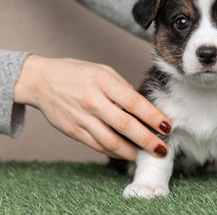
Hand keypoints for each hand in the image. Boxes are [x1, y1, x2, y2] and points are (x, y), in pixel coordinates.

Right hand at [14, 55, 171, 159]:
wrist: (40, 81)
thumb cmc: (76, 73)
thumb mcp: (103, 71)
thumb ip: (123, 88)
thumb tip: (143, 108)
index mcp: (103, 82)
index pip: (134, 102)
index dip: (153, 116)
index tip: (167, 126)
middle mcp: (93, 101)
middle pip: (125, 125)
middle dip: (147, 140)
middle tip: (162, 150)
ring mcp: (82, 118)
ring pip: (111, 141)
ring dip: (131, 151)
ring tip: (145, 155)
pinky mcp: (73, 131)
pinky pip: (98, 146)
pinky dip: (114, 152)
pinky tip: (126, 153)